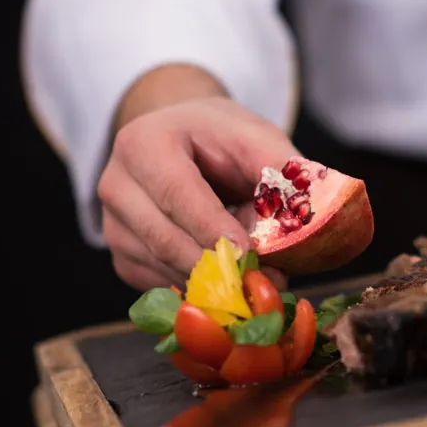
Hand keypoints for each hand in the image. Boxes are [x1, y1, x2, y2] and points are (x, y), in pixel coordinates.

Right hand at [98, 64, 297, 289]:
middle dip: (218, 264)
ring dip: (213, 281)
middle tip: (268, 279)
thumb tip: (313, 214)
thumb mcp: (255, 137)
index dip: (211, 226)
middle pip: (164, 238)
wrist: (181, 141)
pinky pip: (162, 284)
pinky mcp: (123, 258)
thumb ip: (282, 171)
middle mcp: (116, 185)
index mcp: (142, 144)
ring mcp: (113, 226)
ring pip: (164, 268)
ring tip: (261, 276)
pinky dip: (200, 289)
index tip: (246, 251)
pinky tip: (232, 279)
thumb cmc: (219, 138)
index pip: (175, 192)